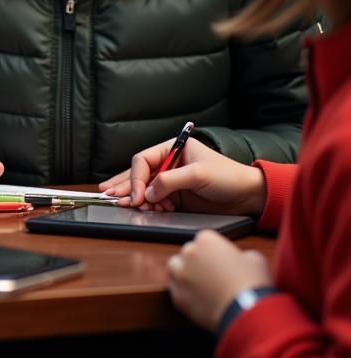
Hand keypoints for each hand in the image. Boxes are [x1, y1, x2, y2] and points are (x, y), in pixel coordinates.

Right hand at [99, 136, 266, 214]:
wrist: (250, 196)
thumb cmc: (228, 177)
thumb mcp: (199, 175)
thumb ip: (171, 181)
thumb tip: (147, 192)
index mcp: (172, 148)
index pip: (143, 160)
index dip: (136, 178)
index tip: (137, 197)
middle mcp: (169, 163)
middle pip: (139, 173)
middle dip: (124, 185)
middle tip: (108, 195)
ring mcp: (172, 181)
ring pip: (144, 187)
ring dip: (133, 197)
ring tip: (120, 204)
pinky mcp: (177, 197)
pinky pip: (155, 200)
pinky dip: (147, 206)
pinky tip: (142, 210)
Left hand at [166, 230, 273, 330]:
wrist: (247, 314)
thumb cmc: (253, 286)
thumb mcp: (256, 259)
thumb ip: (242, 254)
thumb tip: (240, 260)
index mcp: (206, 240)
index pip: (205, 239)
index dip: (215, 251)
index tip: (222, 260)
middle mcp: (189, 254)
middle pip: (188, 252)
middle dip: (198, 261)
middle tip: (212, 274)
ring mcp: (181, 276)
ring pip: (175, 268)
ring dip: (184, 273)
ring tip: (200, 284)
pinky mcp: (178, 297)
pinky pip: (175, 291)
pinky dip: (184, 294)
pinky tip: (198, 299)